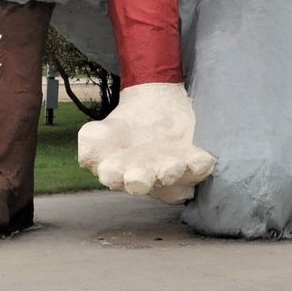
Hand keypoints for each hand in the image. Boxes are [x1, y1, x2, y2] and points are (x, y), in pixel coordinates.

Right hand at [78, 82, 215, 203]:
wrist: (150, 106)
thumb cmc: (121, 128)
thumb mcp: (98, 131)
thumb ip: (89, 142)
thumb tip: (87, 158)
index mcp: (118, 173)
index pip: (113, 178)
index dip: (113, 176)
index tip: (112, 170)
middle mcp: (146, 178)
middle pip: (144, 184)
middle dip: (142, 181)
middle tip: (141, 176)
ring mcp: (170, 170)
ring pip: (173, 179)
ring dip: (172, 173)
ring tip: (172, 166)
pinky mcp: (191, 158)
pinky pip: (198, 167)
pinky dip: (201, 165)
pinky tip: (204, 159)